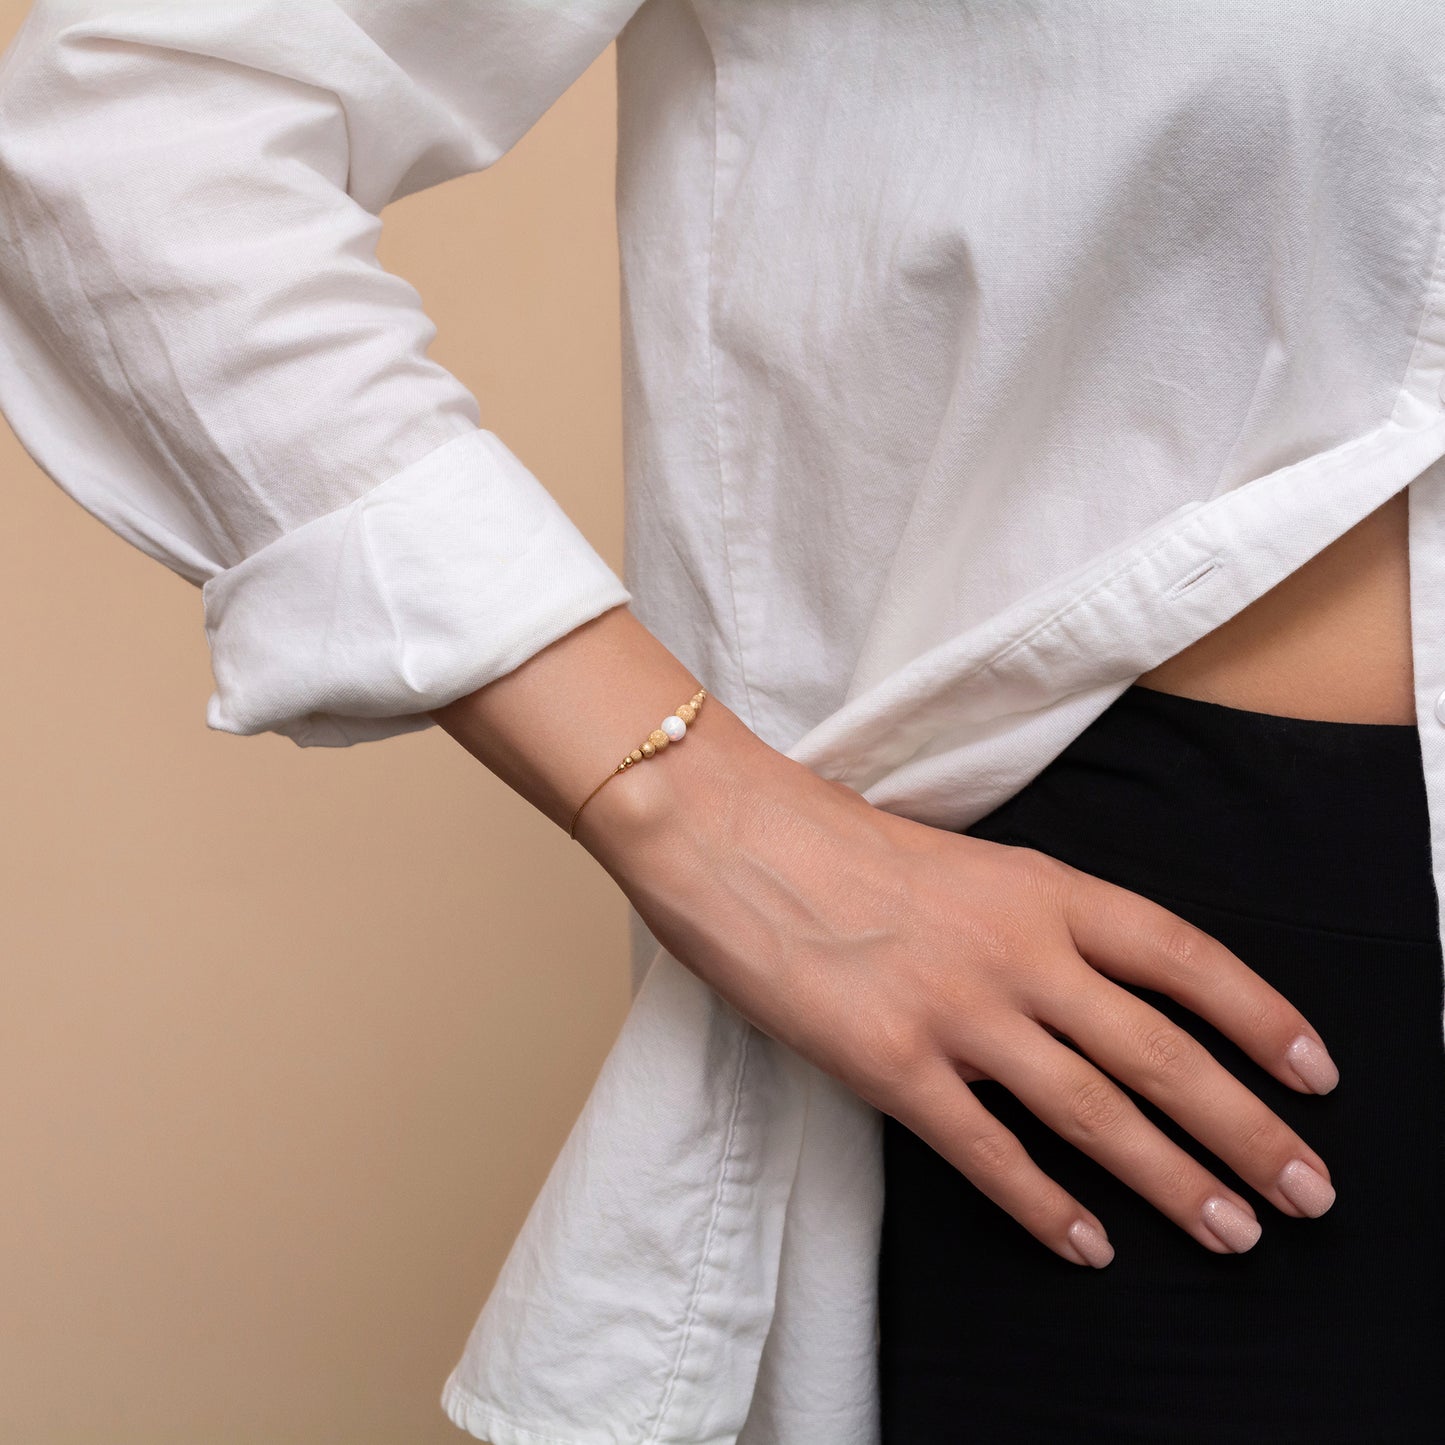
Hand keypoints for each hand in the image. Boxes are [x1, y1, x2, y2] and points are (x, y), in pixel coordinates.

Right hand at [582, 718, 1337, 1267]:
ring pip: (1093, 1110)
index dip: (1259, 1015)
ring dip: (1171, 1179)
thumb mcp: (963, 861)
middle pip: (1159, 1050)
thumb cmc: (835, 841)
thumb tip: (1095, 994)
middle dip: (1245, 1128)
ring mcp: (954, 1007)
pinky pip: (987, 1150)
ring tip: (1230, 1231)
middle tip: (1305, 1190)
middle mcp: (1015, 948)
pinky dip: (1046, 1206)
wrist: (729, 833)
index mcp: (1038, 885)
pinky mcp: (887, 1062)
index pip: (1182, 955)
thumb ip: (1031, 920)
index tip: (1313, 1071)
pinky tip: (1087, 1244)